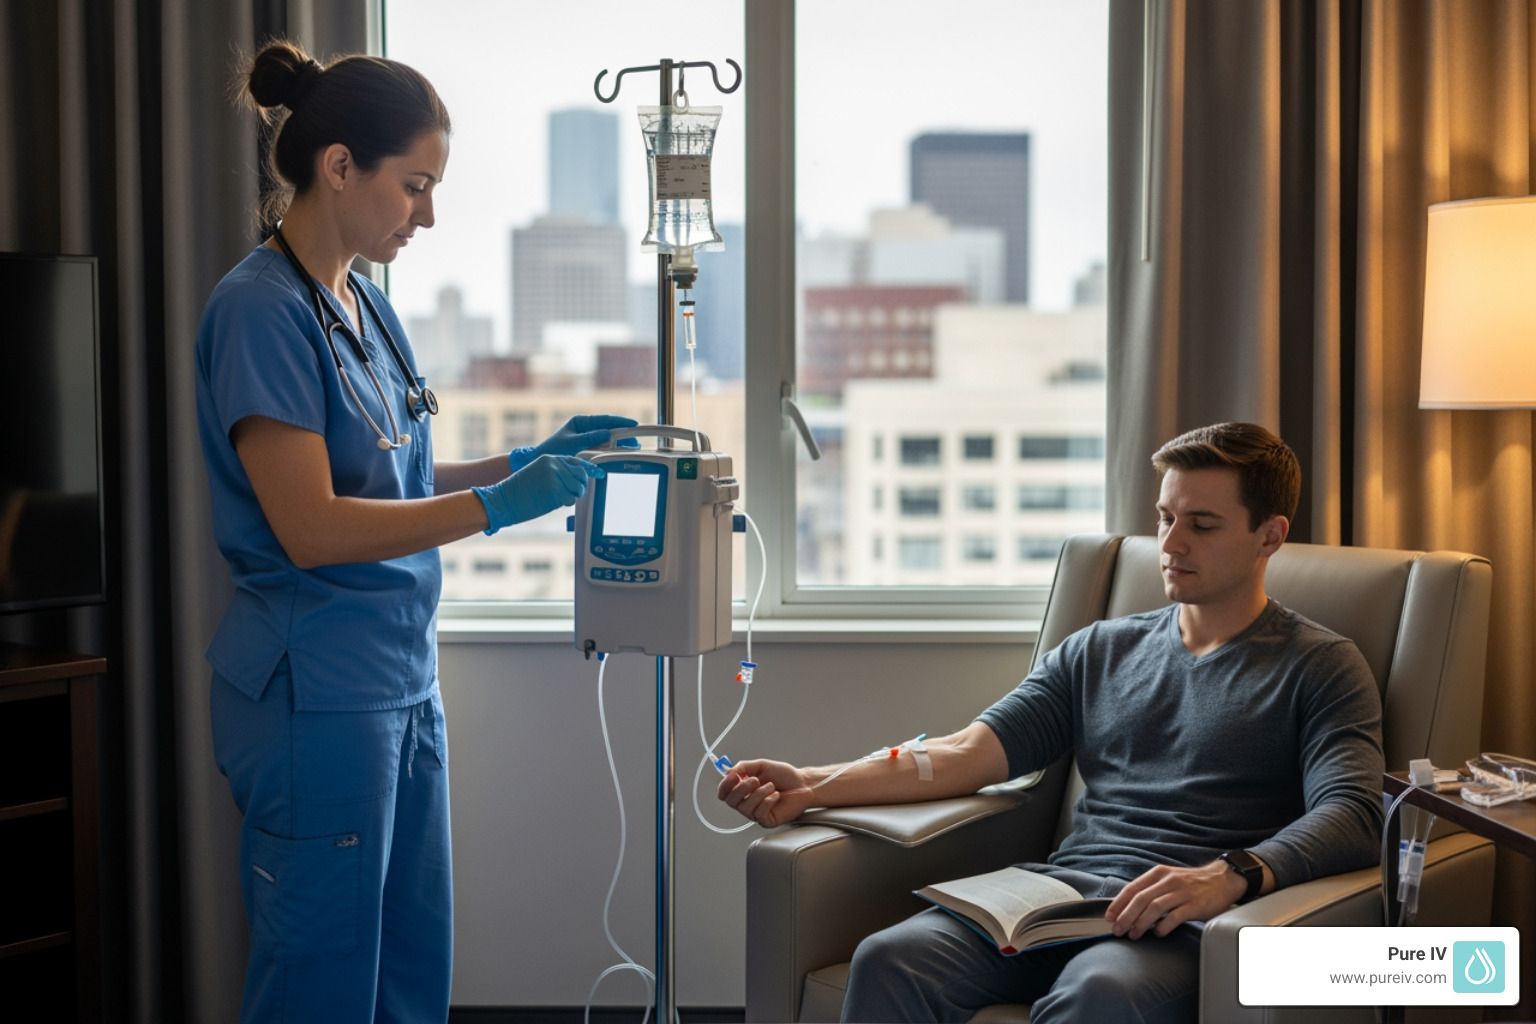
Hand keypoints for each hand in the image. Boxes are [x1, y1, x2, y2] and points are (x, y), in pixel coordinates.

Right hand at [472, 454, 602, 533]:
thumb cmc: (519, 492)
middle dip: (579, 487)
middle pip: (582, 475)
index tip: (600, 474)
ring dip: (572, 496)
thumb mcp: (539, 475)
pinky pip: (571, 499)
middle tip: (569, 494)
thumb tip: (577, 482)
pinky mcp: (554, 490)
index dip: (590, 469)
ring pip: (579, 487)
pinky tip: (554, 502)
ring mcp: (555, 476)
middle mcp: (554, 464)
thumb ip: (557, 474)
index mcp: (550, 458)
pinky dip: (566, 503)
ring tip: (558, 498)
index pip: (577, 461)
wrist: (502, 500)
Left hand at [509, 414, 638, 470]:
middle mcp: (586, 429)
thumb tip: (608, 433)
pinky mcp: (587, 451)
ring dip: (619, 443)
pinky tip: (620, 454)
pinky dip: (611, 451)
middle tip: (637, 439)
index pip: (605, 419)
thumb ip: (590, 437)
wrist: (541, 461)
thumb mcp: (572, 442)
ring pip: (607, 440)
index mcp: (581, 422)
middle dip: (623, 433)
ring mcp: (587, 440)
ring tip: (633, 447)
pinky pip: (602, 449)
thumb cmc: (553, 450)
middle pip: (609, 429)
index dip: (620, 422)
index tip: (634, 424)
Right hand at [716, 759, 815, 827]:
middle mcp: (747, 802)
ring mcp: (756, 812)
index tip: (733, 776)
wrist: (803, 784)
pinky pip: (759, 814)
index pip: (724, 792)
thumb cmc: (784, 776)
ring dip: (759, 794)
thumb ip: (743, 767)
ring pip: (745, 808)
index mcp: (743, 789)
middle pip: (731, 801)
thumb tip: (728, 772)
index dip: (725, 785)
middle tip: (756, 780)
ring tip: (771, 786)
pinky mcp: (766, 820)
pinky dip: (768, 801)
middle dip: (742, 789)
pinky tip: (776, 796)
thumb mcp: (761, 765)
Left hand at [1103, 861, 1248, 939]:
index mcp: (1158, 873)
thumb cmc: (1192, 883)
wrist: (1222, 879)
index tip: (1109, 917)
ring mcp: (1182, 892)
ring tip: (1133, 935)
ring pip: (1154, 908)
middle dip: (1125, 916)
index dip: (1119, 903)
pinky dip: (1163, 926)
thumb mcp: (1169, 879)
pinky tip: (1158, 934)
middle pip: (1141, 899)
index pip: (1132, 888)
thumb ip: (1151, 890)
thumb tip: (1128, 908)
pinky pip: (1175, 917)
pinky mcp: (1195, 905)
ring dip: (1141, 923)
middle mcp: (1168, 881)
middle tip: (1117, 930)